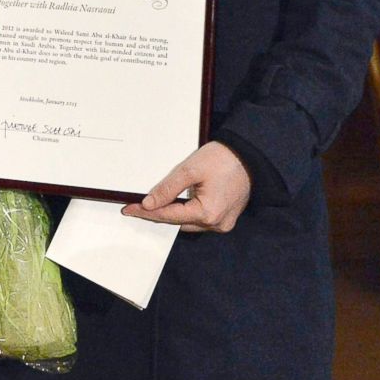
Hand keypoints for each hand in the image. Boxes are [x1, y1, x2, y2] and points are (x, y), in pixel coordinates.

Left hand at [122, 141, 251, 232]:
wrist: (250, 155)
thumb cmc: (223, 158)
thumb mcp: (190, 169)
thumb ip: (168, 188)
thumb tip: (149, 204)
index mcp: (207, 213)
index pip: (168, 216)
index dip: (146, 212)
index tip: (129, 209)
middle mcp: (216, 224)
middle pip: (178, 222)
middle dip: (159, 213)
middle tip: (139, 204)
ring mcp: (223, 223)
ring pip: (189, 222)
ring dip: (174, 212)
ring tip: (158, 201)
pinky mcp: (226, 217)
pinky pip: (201, 219)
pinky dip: (189, 211)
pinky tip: (180, 201)